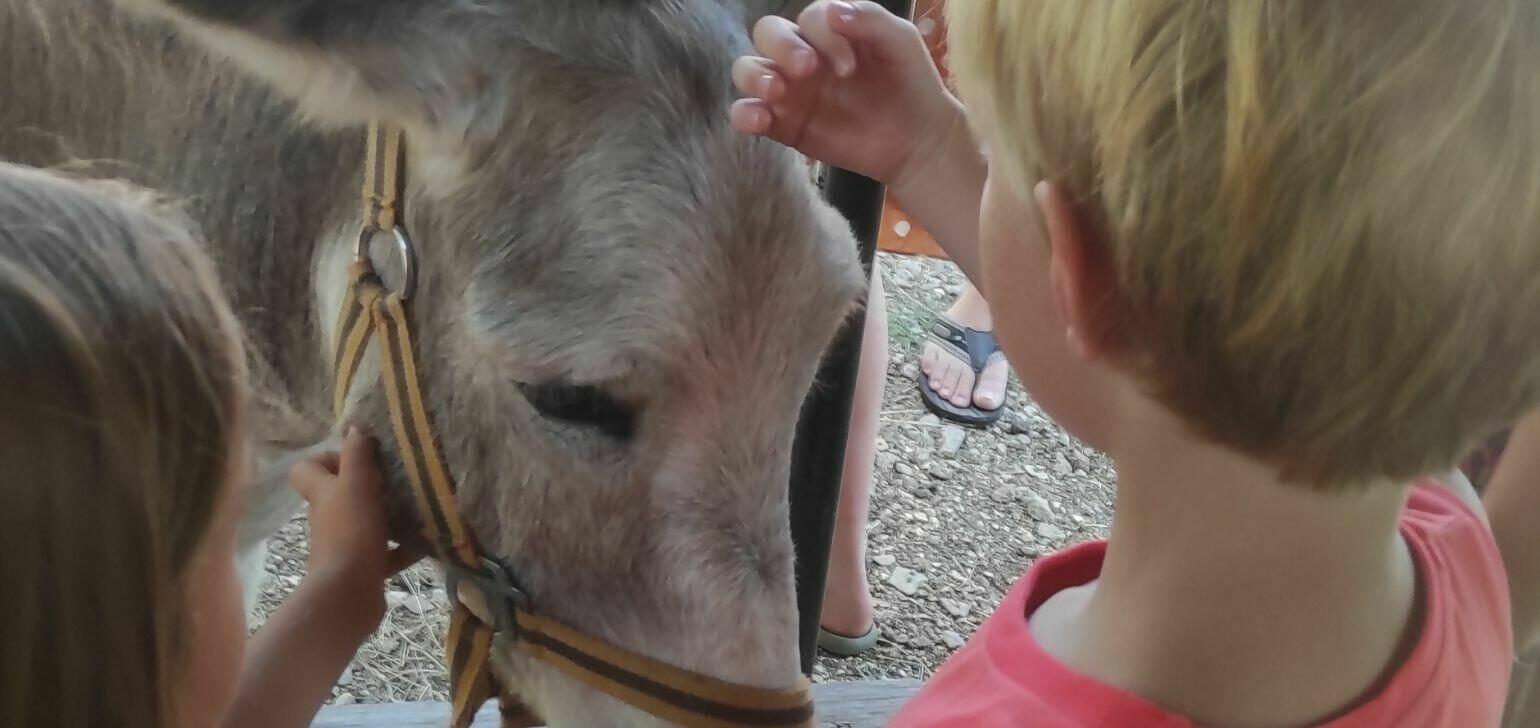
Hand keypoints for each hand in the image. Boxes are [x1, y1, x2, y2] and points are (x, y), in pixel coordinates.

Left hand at [289, 428, 420, 627]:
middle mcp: (329, 518)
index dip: (329, 459)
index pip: (307, 469)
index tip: (360, 458)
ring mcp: (345, 545)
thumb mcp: (356, 486)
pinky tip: (427, 541)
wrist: (348, 595)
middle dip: (370, 486)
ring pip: (366, 522)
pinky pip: (385, 553)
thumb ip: (357, 456)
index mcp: (323, 495)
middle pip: (342, 495)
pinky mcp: (363, 569)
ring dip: (389, 515)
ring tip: (418, 507)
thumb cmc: (350, 534)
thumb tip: (354, 426)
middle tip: (398, 480)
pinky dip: (403, 547)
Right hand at [730, 0, 961, 186]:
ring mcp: (790, 91)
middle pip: (767, 34)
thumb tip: (831, 11)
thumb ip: (868, 18)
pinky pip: (747, 114)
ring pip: (747, 69)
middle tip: (809, 69)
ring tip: (777, 90)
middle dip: (783, 46)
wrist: (917, 140)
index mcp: (829, 32)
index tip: (851, 68)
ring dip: (755, 74)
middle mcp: (802, 56)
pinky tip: (761, 119)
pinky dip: (743, 114)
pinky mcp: (784, 126)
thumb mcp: (900, 41)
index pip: (807, 18)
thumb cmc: (910, 84)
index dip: (823, 36)